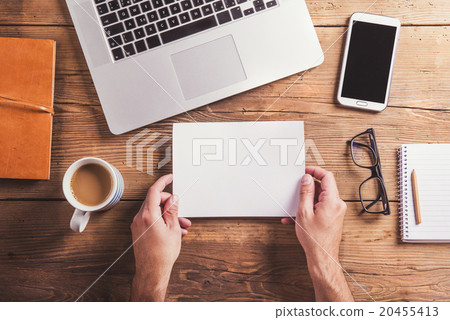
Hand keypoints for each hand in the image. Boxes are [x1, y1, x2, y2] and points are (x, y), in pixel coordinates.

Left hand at [131, 174, 190, 300]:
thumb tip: (173, 199)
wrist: (152, 271)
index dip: (163, 182)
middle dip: (168, 202)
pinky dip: (161, 220)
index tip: (169, 178)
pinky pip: (150, 219)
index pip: (154, 191)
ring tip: (181, 224)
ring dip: (167, 214)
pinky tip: (173, 229)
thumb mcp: (173, 229)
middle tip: (179, 210)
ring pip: (154, 211)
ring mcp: (137, 224)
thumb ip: (172, 210)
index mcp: (148, 215)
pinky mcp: (138, 231)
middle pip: (154, 200)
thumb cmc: (162, 254)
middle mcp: (140, 218)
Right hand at [281, 166, 352, 300]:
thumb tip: (306, 179)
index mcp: (332, 201)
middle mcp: (338, 205)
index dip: (315, 170)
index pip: (327, 176)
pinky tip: (298, 216)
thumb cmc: (315, 239)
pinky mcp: (333, 217)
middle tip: (297, 189)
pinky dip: (310, 208)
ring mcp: (337, 211)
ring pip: (321, 197)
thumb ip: (305, 193)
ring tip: (295, 207)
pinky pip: (321, 206)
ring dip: (307, 200)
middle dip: (308, 187)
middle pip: (324, 186)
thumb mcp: (304, 212)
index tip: (306, 170)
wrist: (322, 256)